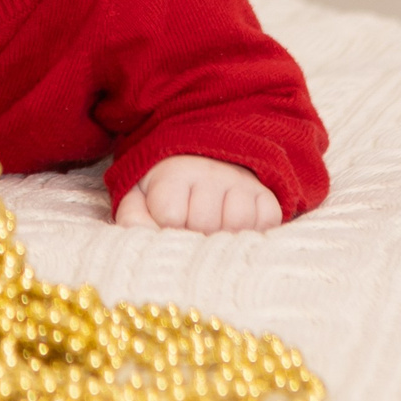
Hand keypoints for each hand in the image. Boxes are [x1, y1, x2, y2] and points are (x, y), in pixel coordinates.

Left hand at [114, 155, 279, 232]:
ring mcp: (241, 182)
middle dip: (195, 234)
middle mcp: (211, 171)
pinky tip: (236, 229)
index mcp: (175, 172)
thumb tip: (143, 237)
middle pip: (205, 223)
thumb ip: (132, 216)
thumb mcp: (140, 197)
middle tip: (191, 228)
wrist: (203, 163)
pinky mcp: (266, 194)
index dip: (167, 227)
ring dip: (225, 235)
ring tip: (213, 230)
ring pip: (238, 223)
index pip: (170, 214)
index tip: (166, 221)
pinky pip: (267, 221)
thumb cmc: (167, 191)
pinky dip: (254, 232)